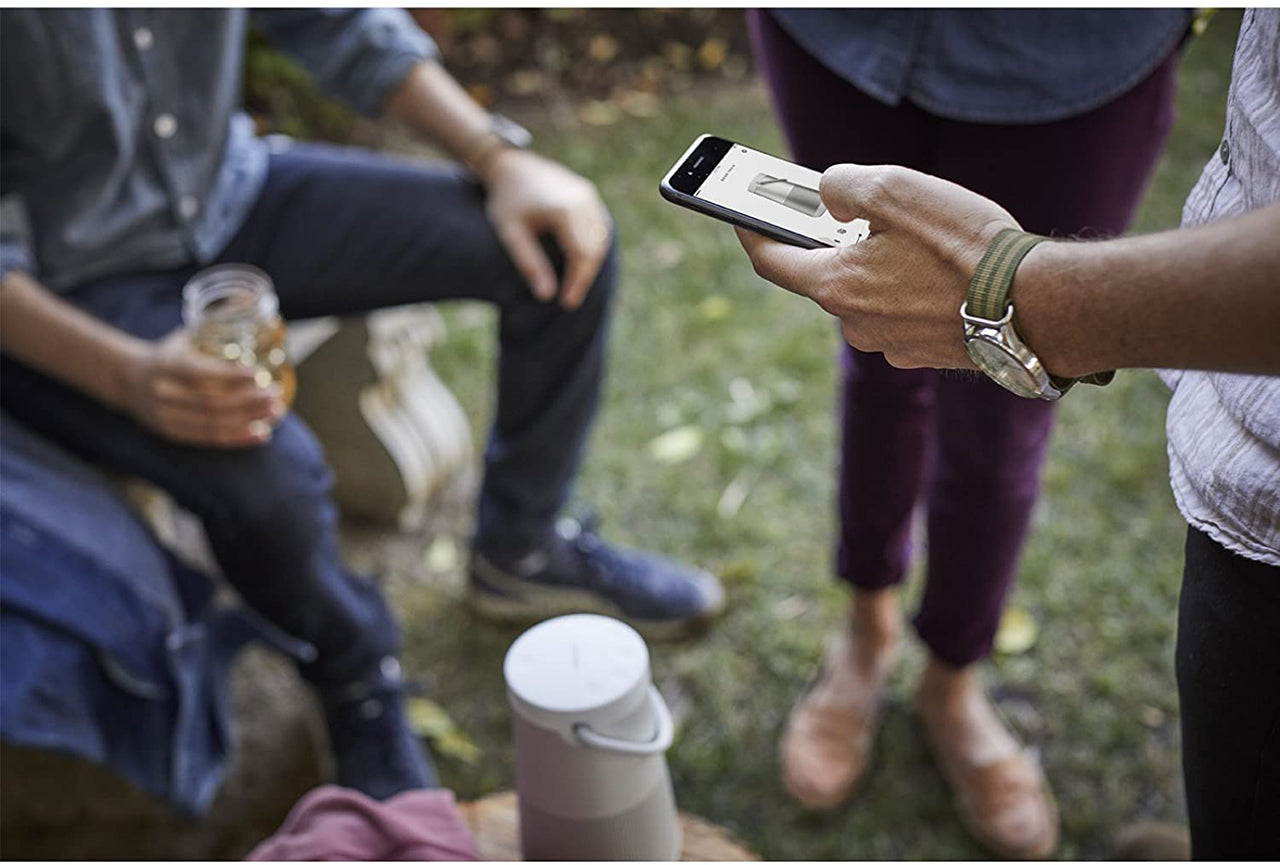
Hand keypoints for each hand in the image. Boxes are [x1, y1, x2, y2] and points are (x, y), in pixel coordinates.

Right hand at [121, 330, 285, 447]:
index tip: (258, 374)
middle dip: (248, 400)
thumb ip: (218, 319)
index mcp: (169, 364)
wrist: (130, 380)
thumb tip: (252, 296)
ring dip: (248, 419)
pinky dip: (238, 438)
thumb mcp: (187, 334)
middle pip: (211, 401)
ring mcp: (167, 415)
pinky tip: (262, 434)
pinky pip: (208, 439)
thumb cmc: (171, 354)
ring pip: (213, 422)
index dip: (230, 376)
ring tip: (276, 412)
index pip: (201, 373)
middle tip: (276, 394)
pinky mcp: (173, 433)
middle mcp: (166, 392)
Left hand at [481, 149, 611, 310]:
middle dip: (585, 277)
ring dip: (591, 264)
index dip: (577, 282)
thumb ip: (529, 263)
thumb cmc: (507, 199)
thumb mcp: (511, 233)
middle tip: (571, 298)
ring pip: (601, 239)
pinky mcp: (589, 194)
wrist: (511, 164)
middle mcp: (582, 201)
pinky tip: (580, 262)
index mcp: (564, 210)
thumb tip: (546, 295)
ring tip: (575, 283)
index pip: (581, 254)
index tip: (567, 303)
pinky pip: (599, 227)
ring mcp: (588, 195)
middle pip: (595, 249)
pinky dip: (594, 248)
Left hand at [736, 163, 1020, 368]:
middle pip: (829, 276)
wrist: (1036, 303)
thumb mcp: (893, 189)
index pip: (772, 261)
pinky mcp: (926, 354)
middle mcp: (854, 325)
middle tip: (865, 213)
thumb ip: (845, 184)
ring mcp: (891, 345)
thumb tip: (828, 194)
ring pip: (871, 295)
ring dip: (884, 266)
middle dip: (840, 244)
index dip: (752, 233)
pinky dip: (914, 290)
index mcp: (835, 287)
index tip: (739, 215)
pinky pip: (905, 313)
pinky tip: (948, 270)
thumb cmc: (962, 244)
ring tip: (926, 240)